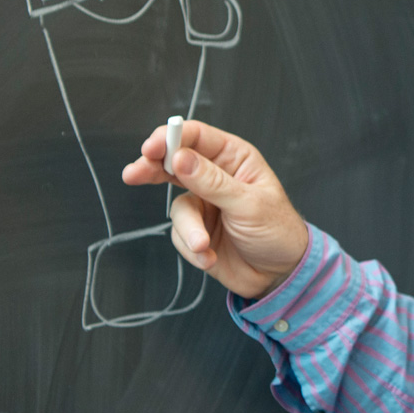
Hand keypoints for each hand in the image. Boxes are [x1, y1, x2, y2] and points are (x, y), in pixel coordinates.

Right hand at [121, 121, 308, 299]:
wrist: (280, 275)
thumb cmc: (277, 231)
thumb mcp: (248, 204)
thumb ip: (212, 182)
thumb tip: (179, 158)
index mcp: (233, 158)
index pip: (196, 137)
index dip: (171, 138)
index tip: (151, 149)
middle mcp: (215, 176)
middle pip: (172, 163)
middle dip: (152, 169)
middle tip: (133, 174)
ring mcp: (204, 203)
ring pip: (176, 208)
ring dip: (189, 229)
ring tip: (204, 245)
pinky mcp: (196, 230)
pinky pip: (179, 235)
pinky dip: (193, 249)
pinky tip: (211, 257)